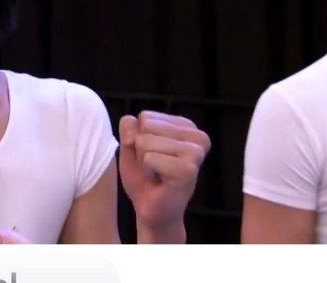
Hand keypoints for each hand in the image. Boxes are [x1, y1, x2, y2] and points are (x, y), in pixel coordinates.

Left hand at [118, 111, 209, 242]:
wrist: (150, 210)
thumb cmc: (144, 177)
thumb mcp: (131, 144)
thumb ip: (129, 127)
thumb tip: (135, 131)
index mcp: (187, 126)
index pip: (145, 116)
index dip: (140, 139)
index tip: (152, 157)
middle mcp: (197, 136)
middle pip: (146, 126)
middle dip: (141, 150)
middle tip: (154, 168)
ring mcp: (196, 152)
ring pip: (145, 141)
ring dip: (144, 162)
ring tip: (157, 174)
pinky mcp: (188, 169)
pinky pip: (149, 158)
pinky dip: (148, 171)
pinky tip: (160, 182)